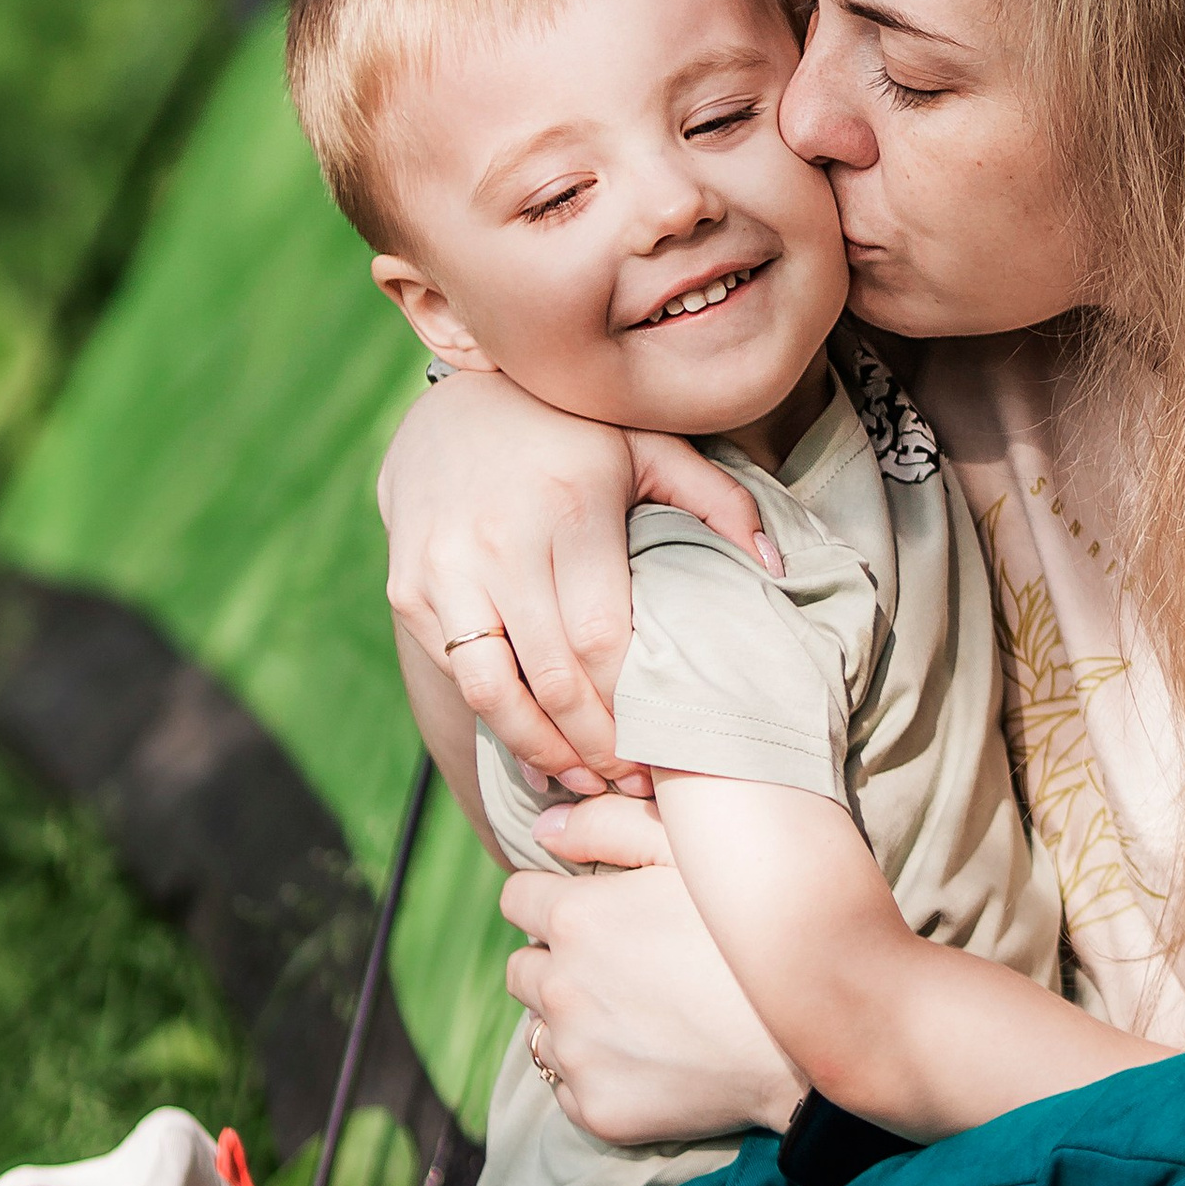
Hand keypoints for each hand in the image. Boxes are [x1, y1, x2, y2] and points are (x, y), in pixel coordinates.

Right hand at [379, 373, 772, 789]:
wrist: (454, 404)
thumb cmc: (570, 431)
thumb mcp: (648, 445)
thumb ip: (719, 501)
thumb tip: (776, 565)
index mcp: (570, 509)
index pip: (601, 640)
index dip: (630, 709)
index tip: (664, 748)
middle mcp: (499, 543)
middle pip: (551, 680)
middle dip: (596, 747)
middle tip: (634, 782)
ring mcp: (444, 570)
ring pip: (490, 692)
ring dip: (539, 750)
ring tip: (584, 780)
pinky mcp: (408, 589)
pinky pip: (455, 673)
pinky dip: (494, 720)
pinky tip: (533, 746)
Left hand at [504, 793, 804, 1143]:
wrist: (806, 1040)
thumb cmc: (750, 932)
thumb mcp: (691, 851)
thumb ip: (609, 824)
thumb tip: (544, 828)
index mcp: (574, 918)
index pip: (515, 899)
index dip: (552, 897)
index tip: (591, 908)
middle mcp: (560, 989)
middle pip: (522, 967)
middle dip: (557, 959)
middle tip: (621, 963)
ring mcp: (575, 1056)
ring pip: (540, 1028)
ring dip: (571, 1017)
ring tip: (638, 1010)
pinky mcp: (595, 1109)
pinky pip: (566, 1084)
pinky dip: (593, 1070)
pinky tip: (647, 1054)